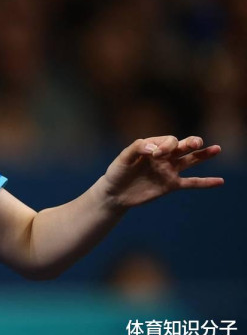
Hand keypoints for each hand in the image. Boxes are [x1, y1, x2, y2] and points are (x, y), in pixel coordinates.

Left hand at [101, 136, 223, 209]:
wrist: (115, 193)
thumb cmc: (117, 172)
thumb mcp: (123, 157)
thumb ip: (138, 148)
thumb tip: (154, 148)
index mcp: (153, 146)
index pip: (168, 141)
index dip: (166, 145)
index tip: (154, 154)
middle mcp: (163, 157)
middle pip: (183, 146)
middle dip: (191, 142)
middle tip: (196, 143)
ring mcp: (169, 170)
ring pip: (190, 160)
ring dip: (203, 154)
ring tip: (217, 149)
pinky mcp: (170, 185)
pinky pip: (191, 183)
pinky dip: (206, 182)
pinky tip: (220, 181)